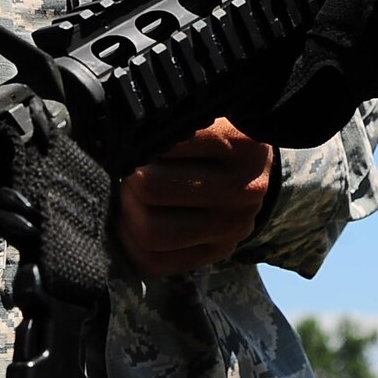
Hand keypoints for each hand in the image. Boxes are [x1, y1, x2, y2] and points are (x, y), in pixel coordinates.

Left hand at [116, 118, 274, 276]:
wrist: (256, 173)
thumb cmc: (222, 137)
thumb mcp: (209, 116)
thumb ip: (173, 121)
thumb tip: (121, 137)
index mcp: (241, 144)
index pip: (166, 143)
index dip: (137, 144)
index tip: (132, 141)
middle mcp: (243, 189)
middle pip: (151, 188)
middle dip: (127, 178)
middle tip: (127, 169)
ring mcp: (232, 227)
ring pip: (151, 231)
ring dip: (128, 211)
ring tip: (131, 194)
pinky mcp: (217, 253)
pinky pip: (155, 261)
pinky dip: (132, 242)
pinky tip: (134, 221)